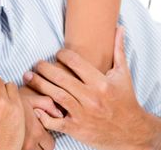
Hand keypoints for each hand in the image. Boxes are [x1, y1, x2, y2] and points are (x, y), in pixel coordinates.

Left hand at [24, 27, 157, 149]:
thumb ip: (118, 49)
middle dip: (45, 69)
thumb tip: (119, 28)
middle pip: (62, 79)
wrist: (132, 133)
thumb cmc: (125, 99)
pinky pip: (56, 122)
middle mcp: (91, 98)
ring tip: (28, 76)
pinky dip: (44, 116)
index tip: (57, 53)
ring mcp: (83, 115)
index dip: (63, 55)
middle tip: (36, 63)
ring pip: (56, 97)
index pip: (75, 63)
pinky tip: (34, 106)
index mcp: (101, 83)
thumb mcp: (123, 74)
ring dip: (39, 85)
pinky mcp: (77, 129)